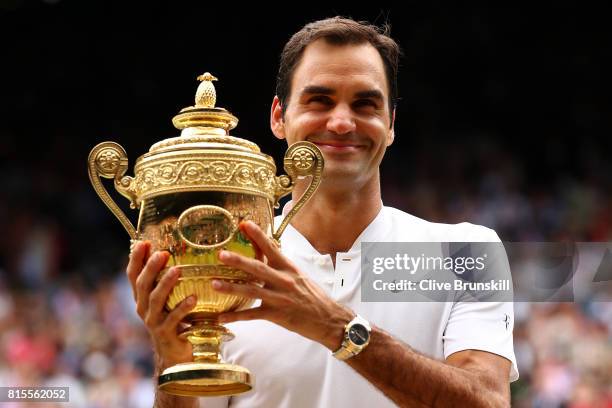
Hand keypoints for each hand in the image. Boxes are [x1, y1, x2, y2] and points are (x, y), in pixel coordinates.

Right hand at [126, 241, 195, 370]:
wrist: (173, 353)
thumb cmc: (172, 320)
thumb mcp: (165, 300)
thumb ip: (164, 280)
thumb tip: (167, 251)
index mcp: (141, 297)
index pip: (133, 275)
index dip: (136, 259)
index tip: (143, 243)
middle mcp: (143, 308)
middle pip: (143, 285)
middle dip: (150, 268)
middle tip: (162, 253)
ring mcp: (153, 321)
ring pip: (156, 300)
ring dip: (166, 284)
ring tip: (177, 270)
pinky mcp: (166, 333)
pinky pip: (174, 319)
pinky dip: (182, 308)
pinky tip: (193, 298)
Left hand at [212, 221, 353, 349]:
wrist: (330, 319)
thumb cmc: (314, 297)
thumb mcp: (300, 276)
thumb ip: (282, 266)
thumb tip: (267, 252)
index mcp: (289, 268)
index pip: (271, 248)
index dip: (258, 235)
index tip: (245, 224)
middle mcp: (283, 280)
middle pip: (257, 268)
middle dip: (238, 261)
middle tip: (221, 254)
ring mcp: (279, 298)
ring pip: (251, 291)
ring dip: (231, 287)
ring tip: (214, 284)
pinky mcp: (277, 315)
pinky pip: (253, 315)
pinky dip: (237, 317)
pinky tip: (222, 317)